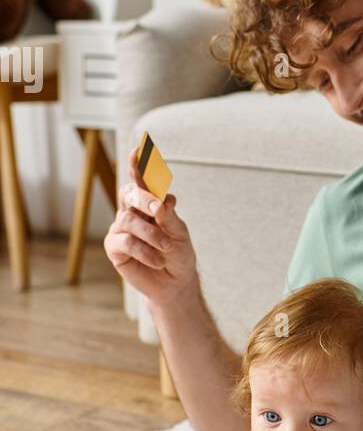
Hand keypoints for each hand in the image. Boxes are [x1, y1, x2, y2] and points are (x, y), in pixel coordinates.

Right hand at [103, 144, 198, 306]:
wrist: (175, 283)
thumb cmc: (178, 254)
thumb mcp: (180, 233)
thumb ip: (169, 216)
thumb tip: (162, 199)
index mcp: (150, 204)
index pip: (142, 180)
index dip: (138, 164)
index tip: (140, 147)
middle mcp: (133, 212)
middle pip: (130, 193)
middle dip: (144, 198)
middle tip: (159, 209)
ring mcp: (121, 229)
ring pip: (129, 220)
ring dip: (152, 234)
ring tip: (166, 247)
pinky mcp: (115, 248)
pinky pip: (126, 242)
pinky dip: (145, 251)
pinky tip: (157, 260)